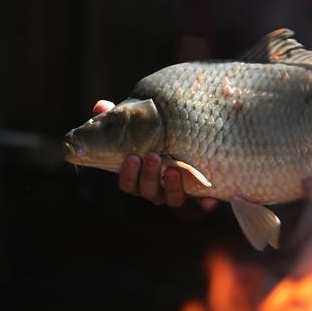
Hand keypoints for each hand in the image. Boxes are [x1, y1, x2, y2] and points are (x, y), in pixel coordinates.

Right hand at [94, 100, 217, 209]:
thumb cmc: (157, 138)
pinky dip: (205, 203)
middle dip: (150, 176)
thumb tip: (100, 105)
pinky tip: (210, 199)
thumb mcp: (139, 128)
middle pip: (149, 192)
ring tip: (174, 169)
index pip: (128, 184)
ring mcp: (178, 194)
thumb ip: (119, 120)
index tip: (132, 156)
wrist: (194, 145)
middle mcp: (157, 189)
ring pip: (172, 199)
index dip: (129, 174)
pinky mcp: (199, 195)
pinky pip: (202, 205)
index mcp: (140, 177)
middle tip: (154, 156)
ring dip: (172, 187)